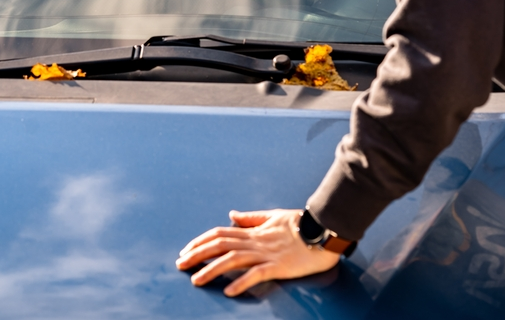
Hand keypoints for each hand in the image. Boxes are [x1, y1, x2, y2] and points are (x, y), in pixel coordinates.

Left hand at [176, 209, 340, 296]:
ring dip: (211, 270)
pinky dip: (241, 282)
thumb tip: (232, 214)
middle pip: (219, 246)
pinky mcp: (278, 265)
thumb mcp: (273, 216)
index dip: (200, 241)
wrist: (324, 229)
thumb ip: (251, 218)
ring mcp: (266, 253)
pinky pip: (256, 274)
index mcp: (253, 231)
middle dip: (197, 255)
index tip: (186, 250)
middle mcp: (255, 241)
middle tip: (180, 265)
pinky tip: (229, 291)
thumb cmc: (301, 224)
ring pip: (232, 260)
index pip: (220, 233)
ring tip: (196, 280)